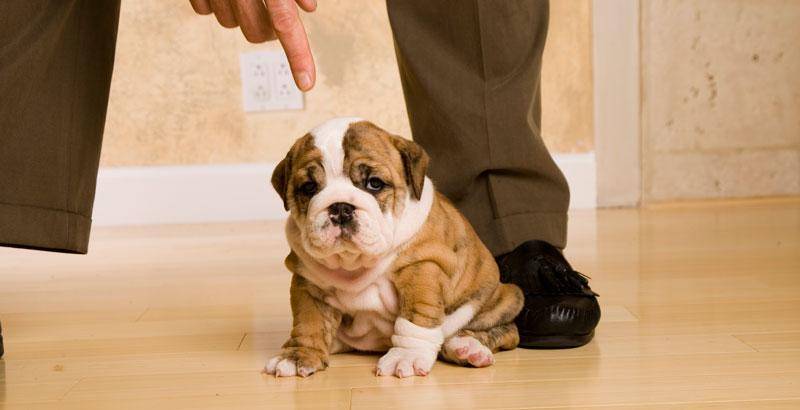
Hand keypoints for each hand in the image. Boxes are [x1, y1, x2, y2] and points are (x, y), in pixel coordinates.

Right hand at [189, 0, 316, 90]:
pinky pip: (204, 10)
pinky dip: (214, 2)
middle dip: (266, 29)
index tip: (306, 83)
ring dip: (238, 13)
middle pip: (256, 34)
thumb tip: (310, 7)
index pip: (286, 24)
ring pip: (229, 23)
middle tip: (270, 8)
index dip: (298, 55)